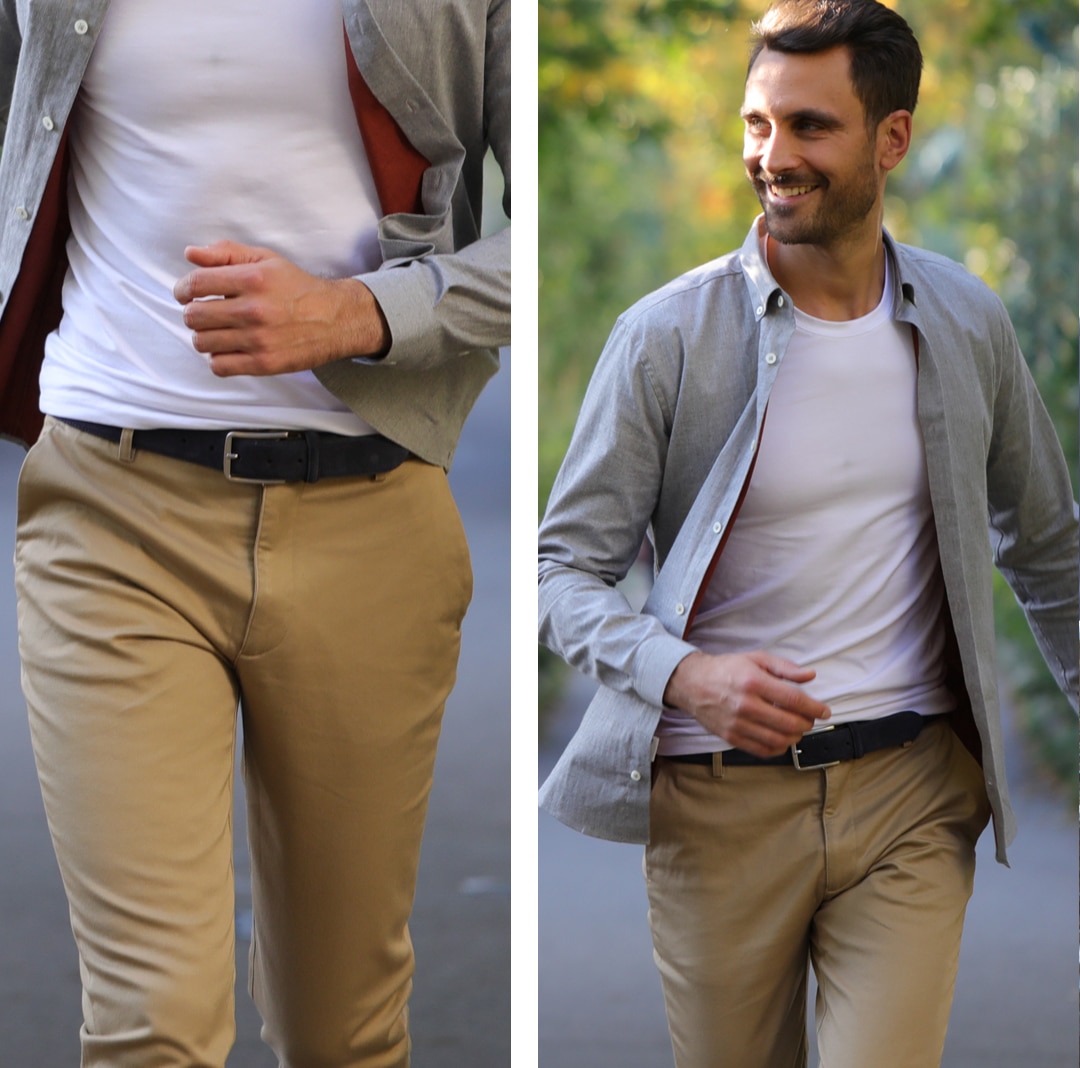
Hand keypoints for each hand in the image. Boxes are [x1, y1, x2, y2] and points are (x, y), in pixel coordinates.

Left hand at [173, 240, 389, 376]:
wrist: (336, 319)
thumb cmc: (298, 288)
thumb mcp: (266, 260)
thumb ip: (227, 253)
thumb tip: (191, 254)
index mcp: (253, 279)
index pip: (196, 284)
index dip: (183, 289)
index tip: (186, 294)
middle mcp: (254, 310)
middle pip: (194, 316)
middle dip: (193, 313)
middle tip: (205, 313)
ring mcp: (258, 340)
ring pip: (202, 343)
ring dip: (204, 337)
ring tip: (218, 331)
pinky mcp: (264, 363)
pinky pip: (220, 366)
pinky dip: (218, 359)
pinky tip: (229, 349)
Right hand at [663, 650, 830, 756]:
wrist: (692, 683)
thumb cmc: (726, 669)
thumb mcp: (755, 659)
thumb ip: (784, 668)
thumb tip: (809, 676)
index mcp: (753, 682)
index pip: (793, 700)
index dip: (814, 708)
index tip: (824, 710)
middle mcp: (745, 704)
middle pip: (789, 723)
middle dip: (807, 723)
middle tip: (810, 719)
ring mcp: (737, 723)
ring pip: (778, 740)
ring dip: (795, 737)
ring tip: (797, 729)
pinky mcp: (731, 737)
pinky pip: (762, 750)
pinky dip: (778, 748)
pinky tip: (781, 739)